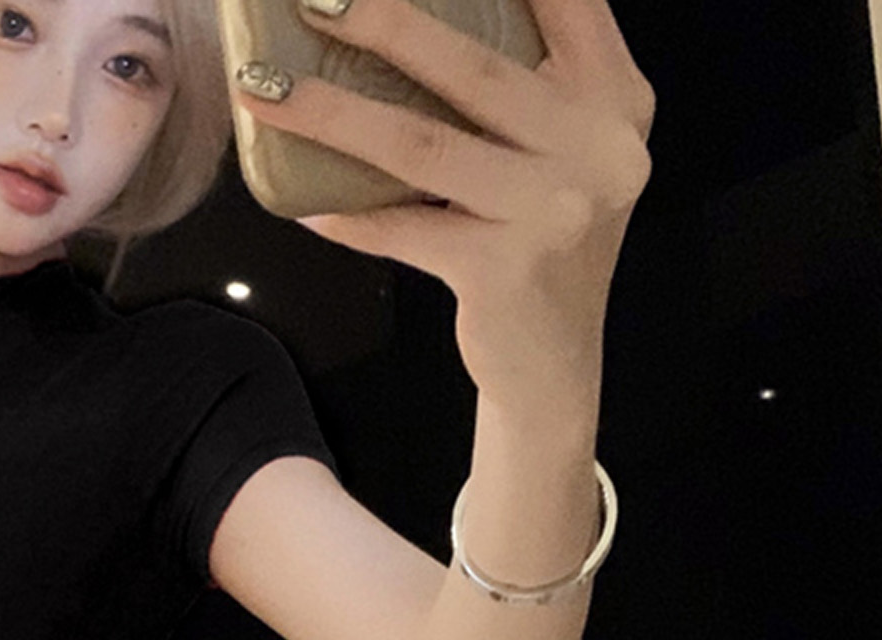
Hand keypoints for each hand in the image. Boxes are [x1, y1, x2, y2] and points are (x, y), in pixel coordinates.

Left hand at [234, 0, 654, 409]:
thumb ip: (519, 86)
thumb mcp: (558, 151)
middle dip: (384, 22)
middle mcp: (597, 145)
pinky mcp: (502, 270)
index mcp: (613, 96)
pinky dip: (348, 216)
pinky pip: (403, 229)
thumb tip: (396, 22)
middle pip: (473, 65)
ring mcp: (553, 210)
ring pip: (423, 144)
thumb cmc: (539, 242)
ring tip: (268, 90)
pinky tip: (304, 206)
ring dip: (334, 114)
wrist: (551, 365)